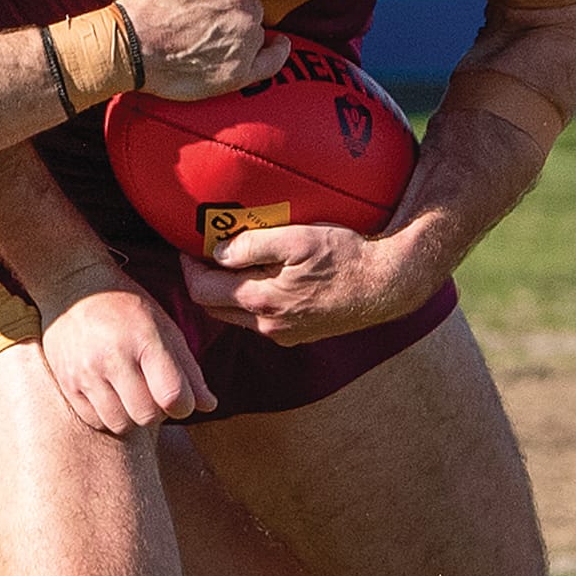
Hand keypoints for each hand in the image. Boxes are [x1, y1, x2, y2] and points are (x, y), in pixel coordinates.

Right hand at [37, 262, 214, 432]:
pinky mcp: (65, 382)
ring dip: (131, 416)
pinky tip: (109, 394)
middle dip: (157, 412)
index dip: (183, 406)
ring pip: (120, 424)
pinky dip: (107, 415)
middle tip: (153, 394)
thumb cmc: (127, 308)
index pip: (173, 396)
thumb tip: (209, 406)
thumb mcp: (165, 328)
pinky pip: (94, 420)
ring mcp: (85, 371)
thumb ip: (189, 369)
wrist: (73, 286)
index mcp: (145, 339)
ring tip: (130, 394)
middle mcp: (112, 357)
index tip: (179, 399)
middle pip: (146, 415)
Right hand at [120, 0, 289, 99]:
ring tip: (212, 33)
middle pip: (257, 5)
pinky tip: (276, 45)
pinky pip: (271, 64)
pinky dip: (276, 53)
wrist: (130, 46)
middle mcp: (247, 15)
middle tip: (209, 11)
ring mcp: (244, 47)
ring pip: (257, 31)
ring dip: (243, 28)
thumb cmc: (150, 0)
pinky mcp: (236, 75)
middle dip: (239, 4)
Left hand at [181, 222, 428, 343]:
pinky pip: (260, 322)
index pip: (201, 292)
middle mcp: (267, 326)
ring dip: (227, 295)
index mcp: (261, 301)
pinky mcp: (297, 336)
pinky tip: (264, 281)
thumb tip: (216, 252)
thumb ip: (252, 245)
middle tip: (205, 256)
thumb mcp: (297, 238)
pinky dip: (251, 303)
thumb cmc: (345, 256)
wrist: (386, 286)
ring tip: (233, 266)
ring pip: (236, 318)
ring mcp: (283, 335)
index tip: (188, 248)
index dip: (188, 269)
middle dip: (203, 283)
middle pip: (213, 309)